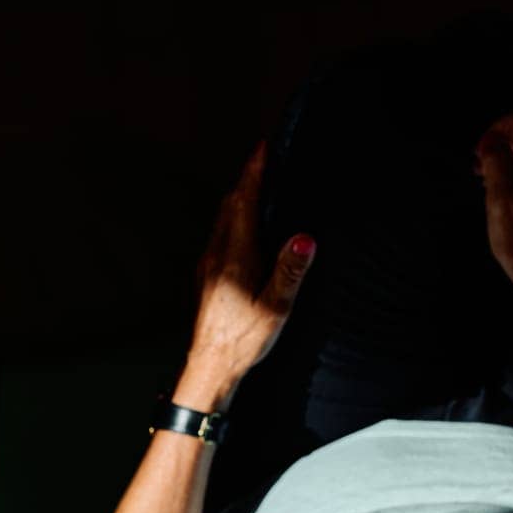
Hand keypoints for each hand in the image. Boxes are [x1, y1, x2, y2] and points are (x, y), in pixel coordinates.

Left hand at [186, 140, 315, 397]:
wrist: (209, 366)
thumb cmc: (243, 340)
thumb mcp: (275, 308)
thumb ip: (289, 271)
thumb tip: (305, 239)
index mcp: (236, 257)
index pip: (244, 202)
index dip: (254, 172)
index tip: (263, 147)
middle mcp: (217, 255)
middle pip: (230, 205)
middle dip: (247, 179)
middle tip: (264, 160)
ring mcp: (208, 266)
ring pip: (223, 220)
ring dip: (239, 199)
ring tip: (256, 186)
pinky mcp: (206, 278)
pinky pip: (220, 236)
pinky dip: (234, 220)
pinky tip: (243, 230)